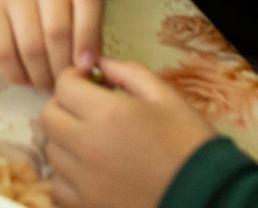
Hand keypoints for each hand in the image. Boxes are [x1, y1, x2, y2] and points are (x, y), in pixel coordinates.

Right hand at [0, 0, 102, 91]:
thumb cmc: (65, 15)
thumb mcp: (85, 20)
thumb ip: (91, 42)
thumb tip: (84, 72)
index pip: (87, 1)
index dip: (88, 38)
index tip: (85, 69)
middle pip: (56, 32)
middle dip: (62, 69)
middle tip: (63, 87)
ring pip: (30, 46)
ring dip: (40, 76)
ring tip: (46, 86)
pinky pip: (2, 50)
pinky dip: (16, 74)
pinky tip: (26, 79)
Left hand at [39, 59, 217, 207]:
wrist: (209, 198)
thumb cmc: (190, 145)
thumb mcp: (165, 96)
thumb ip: (126, 72)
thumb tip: (98, 64)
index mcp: (108, 114)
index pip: (63, 85)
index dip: (74, 79)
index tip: (89, 83)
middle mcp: (88, 147)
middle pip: (49, 117)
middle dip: (64, 107)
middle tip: (88, 110)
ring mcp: (84, 182)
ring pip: (52, 152)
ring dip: (66, 142)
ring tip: (95, 143)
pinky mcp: (87, 207)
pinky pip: (58, 188)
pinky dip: (68, 178)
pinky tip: (92, 173)